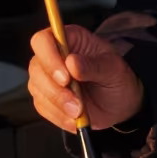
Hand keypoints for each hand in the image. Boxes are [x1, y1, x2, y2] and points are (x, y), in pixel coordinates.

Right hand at [28, 25, 143, 132]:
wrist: (120, 103)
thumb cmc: (116, 77)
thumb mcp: (113, 69)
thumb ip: (93, 65)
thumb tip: (72, 63)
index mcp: (69, 39)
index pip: (43, 40)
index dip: (49, 57)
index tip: (65, 78)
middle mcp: (53, 56)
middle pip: (36, 67)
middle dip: (55, 89)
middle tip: (77, 103)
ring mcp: (46, 77)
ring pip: (36, 88)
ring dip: (58, 104)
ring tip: (80, 111)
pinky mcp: (46, 97)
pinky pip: (42, 107)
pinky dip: (58, 115)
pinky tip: (74, 118)